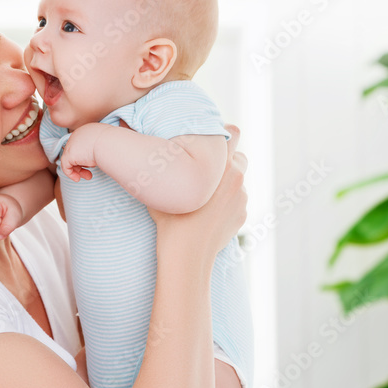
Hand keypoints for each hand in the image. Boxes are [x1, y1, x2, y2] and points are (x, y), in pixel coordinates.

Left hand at [60, 123, 111, 182]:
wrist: (111, 143)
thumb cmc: (114, 143)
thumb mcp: (108, 141)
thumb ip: (102, 145)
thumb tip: (103, 153)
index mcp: (87, 130)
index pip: (81, 145)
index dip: (86, 156)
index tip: (93, 164)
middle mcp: (77, 135)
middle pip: (75, 152)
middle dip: (82, 165)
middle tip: (90, 173)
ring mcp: (71, 144)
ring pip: (70, 160)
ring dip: (78, 171)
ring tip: (88, 176)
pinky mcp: (69, 154)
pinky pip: (65, 166)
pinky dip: (71, 174)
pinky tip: (77, 179)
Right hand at [148, 124, 246, 251]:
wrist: (187, 255)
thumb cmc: (171, 219)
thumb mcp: (164, 183)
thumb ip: (166, 160)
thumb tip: (145, 142)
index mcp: (221, 165)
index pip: (233, 133)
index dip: (222, 135)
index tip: (210, 141)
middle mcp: (236, 178)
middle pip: (239, 157)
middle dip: (226, 161)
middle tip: (205, 170)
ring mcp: (242, 198)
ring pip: (238, 182)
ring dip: (225, 184)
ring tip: (204, 196)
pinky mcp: (242, 215)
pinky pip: (236, 202)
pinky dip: (226, 203)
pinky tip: (208, 213)